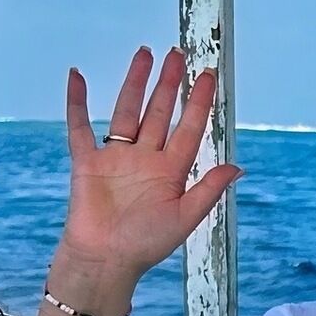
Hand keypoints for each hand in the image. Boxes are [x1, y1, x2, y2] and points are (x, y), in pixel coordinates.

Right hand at [54, 49, 240, 305]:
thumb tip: (238, 167)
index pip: (188, 127)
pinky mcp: (87, 162)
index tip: (207, 76)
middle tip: (178, 54)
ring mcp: (116, 157)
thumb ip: (209, 190)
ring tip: (145, 54)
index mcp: (170, 170)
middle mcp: (145, 158)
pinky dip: (77, 102)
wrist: (106, 261)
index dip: (198, 102)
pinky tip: (78, 76)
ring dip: (135, 82)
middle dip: (168, 83)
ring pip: (127, 110)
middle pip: (159, 111)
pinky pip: (80, 126)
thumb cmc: (146, 245)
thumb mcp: (185, 218)